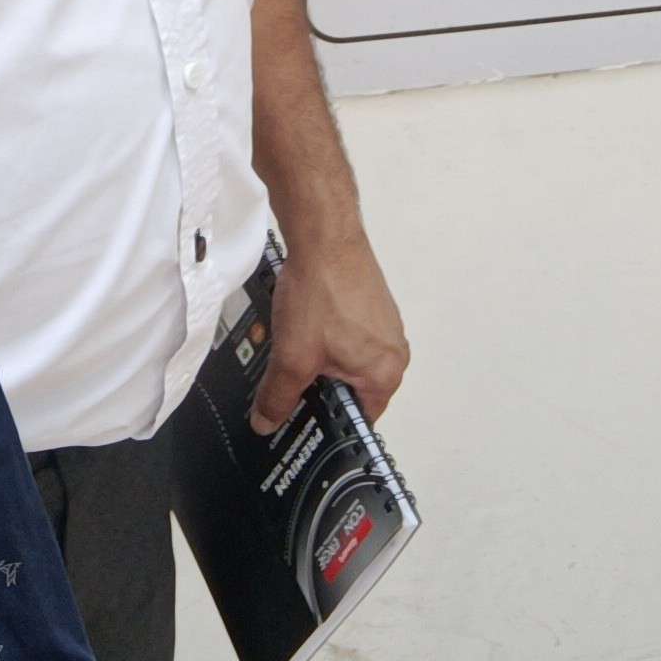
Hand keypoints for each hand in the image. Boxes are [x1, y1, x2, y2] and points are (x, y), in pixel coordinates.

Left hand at [250, 231, 408, 433]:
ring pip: (344, 360)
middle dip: (316, 388)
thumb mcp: (292, 358)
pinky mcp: (369, 304)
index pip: (357, 420)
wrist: (324, 235)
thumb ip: (278, 396)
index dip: (326, 424)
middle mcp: (393, 350)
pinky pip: (345, 334)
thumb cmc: (322, 293)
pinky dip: (321, 335)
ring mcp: (383, 324)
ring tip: (290, 349)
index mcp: (386, 373)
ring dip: (316, 359)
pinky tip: (299, 326)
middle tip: (286, 385)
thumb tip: (267, 422)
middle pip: (350, 389)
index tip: (300, 425)